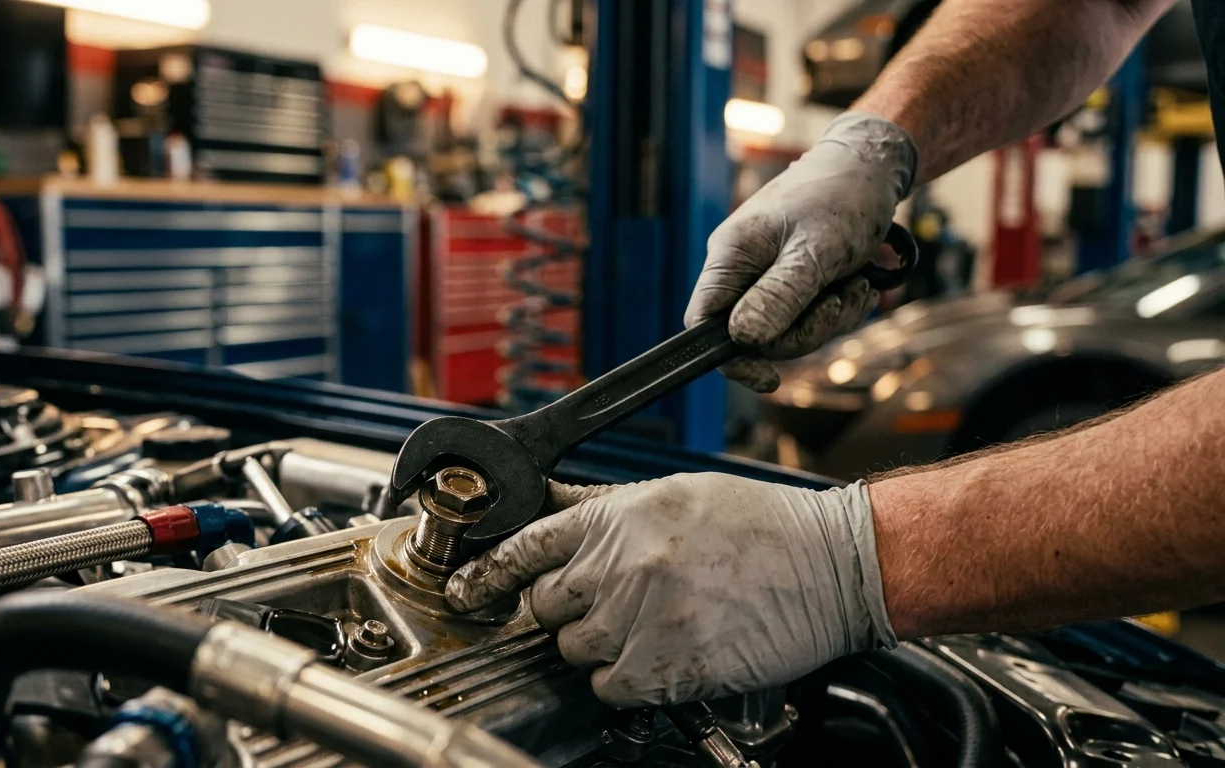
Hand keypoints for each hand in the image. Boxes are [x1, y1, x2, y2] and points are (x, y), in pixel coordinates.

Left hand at [445, 475, 894, 706]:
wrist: (829, 564)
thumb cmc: (760, 525)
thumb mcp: (674, 494)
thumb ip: (604, 508)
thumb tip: (550, 509)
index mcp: (617, 517)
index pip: (524, 546)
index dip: (488, 572)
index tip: (467, 590)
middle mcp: (619, 566)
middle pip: (543, 605)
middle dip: (562, 610)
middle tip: (605, 605)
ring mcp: (640, 618)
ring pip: (572, 650)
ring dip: (594, 645)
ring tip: (645, 626)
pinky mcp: (666, 666)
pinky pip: (608, 686)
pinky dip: (622, 679)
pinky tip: (657, 656)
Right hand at [686, 112, 917, 391]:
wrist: (872, 168)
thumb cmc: (843, 197)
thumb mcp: (817, 250)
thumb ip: (780, 294)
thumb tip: (743, 338)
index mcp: (731, 255)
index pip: (704, 323)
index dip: (730, 357)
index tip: (768, 377)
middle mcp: (741, 268)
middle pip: (753, 336)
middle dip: (804, 330)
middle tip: (838, 300)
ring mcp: (766, 276)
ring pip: (786, 331)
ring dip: (828, 319)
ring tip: (855, 284)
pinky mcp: (793, 281)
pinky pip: (807, 319)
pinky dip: (837, 310)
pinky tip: (857, 285)